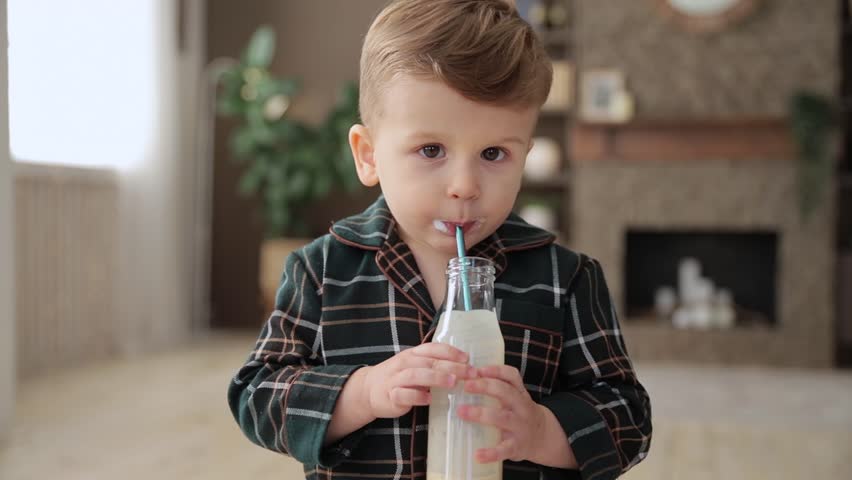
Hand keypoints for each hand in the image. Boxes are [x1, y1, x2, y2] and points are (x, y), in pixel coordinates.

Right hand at [361, 343, 476, 418]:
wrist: (369, 389)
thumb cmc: (399, 377)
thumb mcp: (415, 365)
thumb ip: (434, 364)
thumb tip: (463, 367)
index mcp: (413, 353)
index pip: (433, 348)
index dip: (451, 352)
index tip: (468, 359)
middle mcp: (405, 363)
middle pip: (430, 362)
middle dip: (452, 367)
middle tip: (470, 373)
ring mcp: (396, 379)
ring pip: (416, 375)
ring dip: (436, 377)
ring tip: (453, 382)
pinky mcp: (391, 396)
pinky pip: (404, 394)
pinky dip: (417, 396)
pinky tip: (429, 399)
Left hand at [456, 364, 547, 463]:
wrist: (543, 437)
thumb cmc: (520, 413)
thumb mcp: (516, 397)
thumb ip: (497, 387)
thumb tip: (465, 378)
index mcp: (519, 393)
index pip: (511, 375)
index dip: (495, 370)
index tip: (477, 369)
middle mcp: (522, 407)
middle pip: (505, 392)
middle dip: (485, 386)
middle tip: (466, 385)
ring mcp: (520, 427)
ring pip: (502, 417)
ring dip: (481, 414)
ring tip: (461, 411)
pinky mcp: (517, 446)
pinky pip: (504, 449)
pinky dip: (490, 453)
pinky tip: (477, 455)